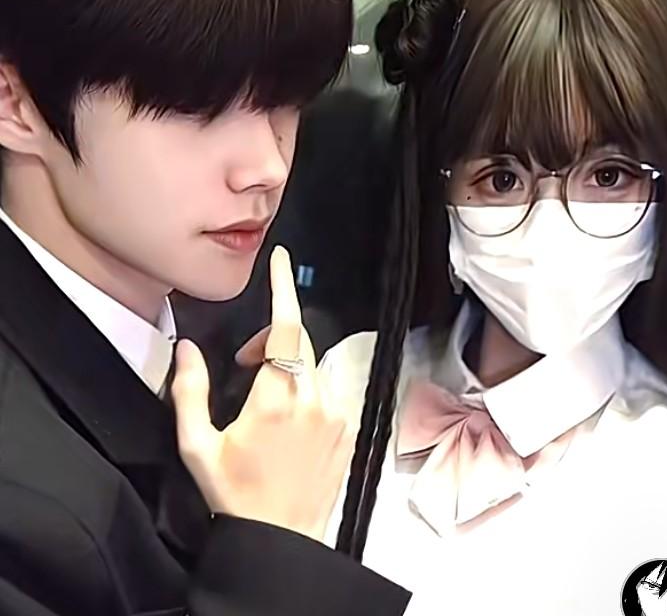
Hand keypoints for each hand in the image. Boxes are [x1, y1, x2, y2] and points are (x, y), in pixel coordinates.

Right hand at [172, 246, 351, 540]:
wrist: (282, 536)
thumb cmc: (235, 494)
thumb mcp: (198, 446)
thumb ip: (189, 392)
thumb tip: (186, 349)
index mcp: (274, 398)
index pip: (283, 327)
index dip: (282, 288)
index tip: (280, 260)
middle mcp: (312, 398)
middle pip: (297, 340)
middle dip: (271, 338)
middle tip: (244, 364)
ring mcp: (337, 412)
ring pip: (313, 363)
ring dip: (290, 364)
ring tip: (267, 396)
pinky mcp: (349, 427)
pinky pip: (329, 387)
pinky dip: (308, 386)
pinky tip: (291, 417)